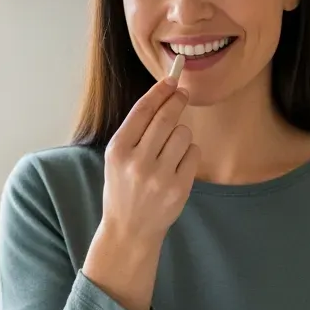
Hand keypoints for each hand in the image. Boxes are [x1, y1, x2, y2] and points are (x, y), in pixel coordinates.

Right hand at [100, 72, 199, 243]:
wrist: (129, 230)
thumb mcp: (117, 158)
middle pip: (166, 117)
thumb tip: (163, 95)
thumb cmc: (123, 188)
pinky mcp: (178, 188)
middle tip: (183, 94)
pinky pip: (193, 153)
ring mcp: (159, 176)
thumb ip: (136, 130)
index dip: (160, 91)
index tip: (172, 80)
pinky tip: (178, 164)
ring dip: (182, 133)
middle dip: (177, 100)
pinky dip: (189, 153)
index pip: (143, 110)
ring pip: (183, 133)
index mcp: (118, 150)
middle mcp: (138, 162)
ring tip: (171, 147)